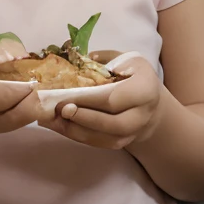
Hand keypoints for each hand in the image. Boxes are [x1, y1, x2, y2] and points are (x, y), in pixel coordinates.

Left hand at [43, 52, 163, 150]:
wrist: (150, 102)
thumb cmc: (132, 75)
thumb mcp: (124, 59)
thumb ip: (103, 59)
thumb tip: (77, 61)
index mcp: (145, 88)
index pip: (114, 98)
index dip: (89, 99)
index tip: (65, 95)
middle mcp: (143, 114)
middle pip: (113, 124)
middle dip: (84, 118)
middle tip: (60, 110)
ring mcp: (134, 132)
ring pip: (106, 138)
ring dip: (76, 130)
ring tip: (53, 120)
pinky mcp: (123, 143)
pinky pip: (100, 144)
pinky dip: (78, 136)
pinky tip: (59, 126)